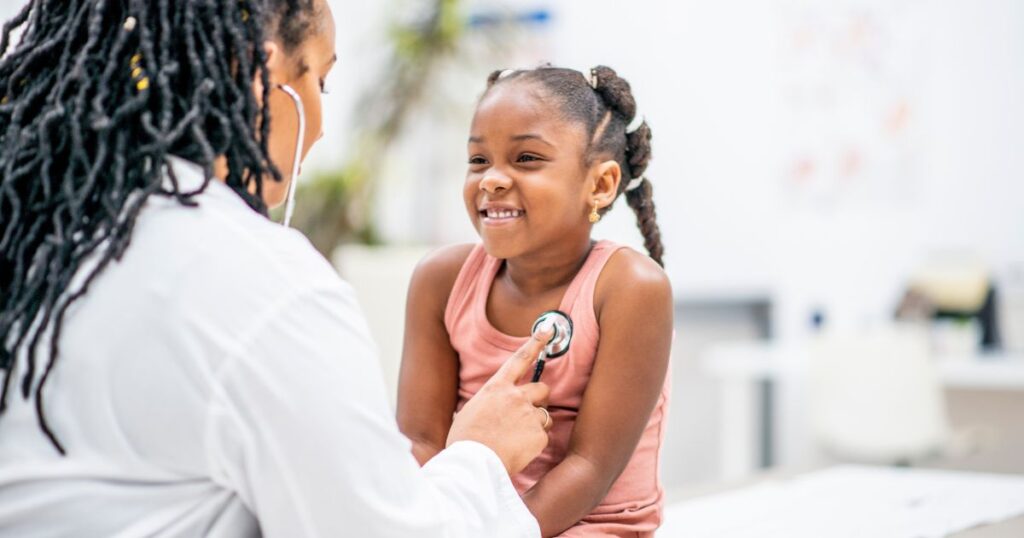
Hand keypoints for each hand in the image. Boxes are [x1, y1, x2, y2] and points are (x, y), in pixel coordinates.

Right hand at [447, 324, 553, 474]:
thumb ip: (488, 404)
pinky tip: (519, 451)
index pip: (519, 359)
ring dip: (536, 424)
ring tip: (517, 439)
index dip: (535, 343)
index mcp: (496, 388)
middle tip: (530, 411)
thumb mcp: (470, 412)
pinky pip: (543, 436)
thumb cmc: (464, 441)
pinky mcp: (539, 435)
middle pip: (542, 388)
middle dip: (540, 398)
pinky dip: (534, 444)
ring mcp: (529, 414)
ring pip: (545, 415)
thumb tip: (491, 409)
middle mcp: (516, 396)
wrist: (473, 464)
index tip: (548, 329)